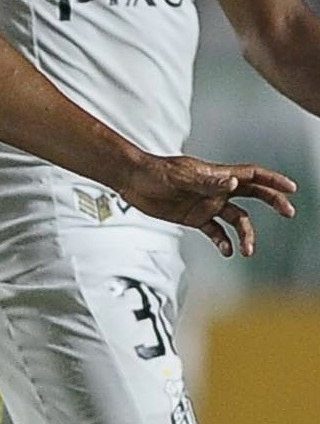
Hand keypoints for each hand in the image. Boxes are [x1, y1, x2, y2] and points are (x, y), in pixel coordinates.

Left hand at [118, 154, 296, 255]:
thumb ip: (208, 183)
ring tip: (247, 250)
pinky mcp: (194, 218)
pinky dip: (222, 242)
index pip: (252, 175)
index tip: (291, 188)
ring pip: (236, 220)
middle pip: (253, 195)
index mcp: (218, 176)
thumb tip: (235, 184)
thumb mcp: (181, 177)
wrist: (133, 181)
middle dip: (272, 202)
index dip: (273, 180)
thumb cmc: (156, 172)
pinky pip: (215, 232)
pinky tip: (226, 251)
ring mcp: (207, 205)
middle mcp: (217, 190)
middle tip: (289, 212)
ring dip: (245, 234)